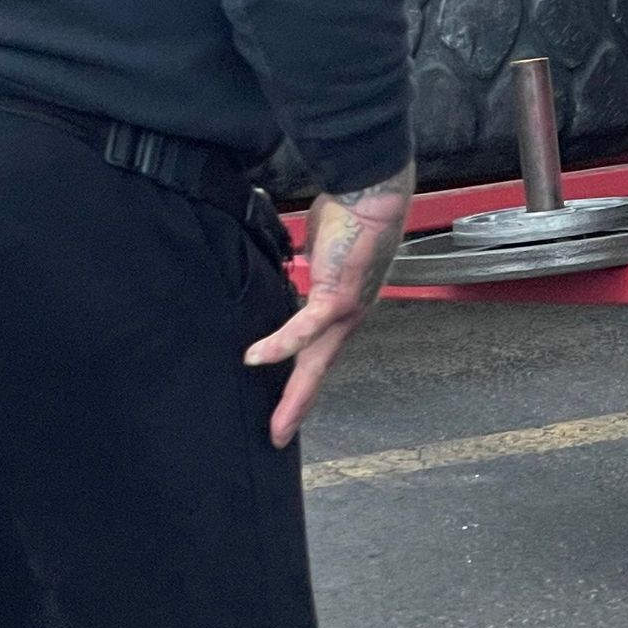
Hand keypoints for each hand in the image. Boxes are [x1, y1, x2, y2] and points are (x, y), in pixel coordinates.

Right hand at [245, 164, 413, 446]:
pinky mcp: (339, 295)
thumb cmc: (347, 214)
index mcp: (345, 306)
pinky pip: (306, 327)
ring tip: (278, 425)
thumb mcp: (320, 250)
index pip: (321, 350)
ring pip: (317, 362)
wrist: (371, 192)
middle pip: (320, 369)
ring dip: (297, 396)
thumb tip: (295, 269)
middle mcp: (350, 315)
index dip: (304, 378)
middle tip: (280, 435)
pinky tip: (255, 359)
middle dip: (299, 404)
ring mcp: (348, 309)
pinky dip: (281, 344)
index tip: (288, 404)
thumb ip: (308, 270)